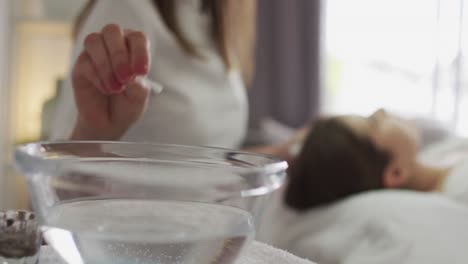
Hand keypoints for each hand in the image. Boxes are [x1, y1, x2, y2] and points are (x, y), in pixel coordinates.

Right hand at [71, 24, 150, 139]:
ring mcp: (94, 54)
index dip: (139, 51)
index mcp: (132, 48)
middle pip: (112, 31)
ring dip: (106, 65)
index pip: (137, 38)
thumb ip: (137, 84)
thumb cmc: (127, 106)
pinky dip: (98, 77)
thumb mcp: (138, 98)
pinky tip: (106, 89)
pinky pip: (85, 62)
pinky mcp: (80, 66)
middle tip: (126, 78)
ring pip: (94, 41)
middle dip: (120, 54)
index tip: (142, 72)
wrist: (108, 125)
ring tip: (116, 88)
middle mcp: (112, 45)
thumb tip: (129, 74)